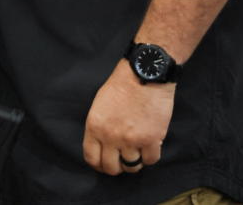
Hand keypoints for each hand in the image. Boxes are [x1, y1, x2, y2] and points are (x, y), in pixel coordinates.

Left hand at [82, 59, 173, 175]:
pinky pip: (151, 160)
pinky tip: (150, 145)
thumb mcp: (99, 105)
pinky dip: (151, 155)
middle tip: (123, 160)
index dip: (99, 165)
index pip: (91, 158)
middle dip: (117, 167)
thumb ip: (99, 127)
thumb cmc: (122, 86)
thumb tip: (103, 145)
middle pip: (111, 168)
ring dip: (135, 161)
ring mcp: (131, 140)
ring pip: (132, 167)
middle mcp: (110, 136)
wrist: (144, 75)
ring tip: (138, 150)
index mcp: (94, 126)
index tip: (105, 163)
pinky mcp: (151, 139)